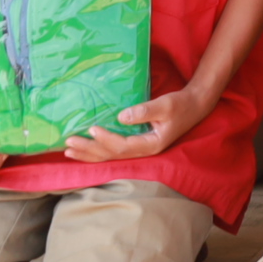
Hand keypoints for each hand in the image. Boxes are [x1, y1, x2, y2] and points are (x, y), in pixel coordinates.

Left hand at [64, 86, 204, 161]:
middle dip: (89, 149)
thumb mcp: (165, 105)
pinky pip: (113, 152)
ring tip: (69, 150)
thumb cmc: (180, 104)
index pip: (123, 146)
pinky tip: (84, 150)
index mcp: (151, 144)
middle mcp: (143, 151)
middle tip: (69, 142)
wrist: (194, 106)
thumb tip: (120, 117)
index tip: (91, 128)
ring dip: (89, 154)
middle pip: (112, 155)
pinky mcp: (136, 144)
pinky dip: (97, 151)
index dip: (106, 139)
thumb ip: (144, 111)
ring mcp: (139, 149)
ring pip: (110, 156)